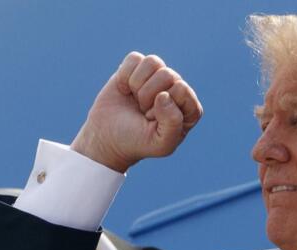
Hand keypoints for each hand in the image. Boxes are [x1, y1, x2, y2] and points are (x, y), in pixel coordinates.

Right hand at [71, 52, 202, 172]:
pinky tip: (125, 90)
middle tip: (142, 112)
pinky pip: (135, 58)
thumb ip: (173, 124)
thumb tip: (164, 95)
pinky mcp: (137, 68)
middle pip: (167, 74)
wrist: (107, 138)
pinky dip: (124, 76)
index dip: (163, 106)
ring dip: (137, 84)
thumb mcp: (161, 143)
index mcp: (189, 108)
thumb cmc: (137, 142)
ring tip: (135, 100)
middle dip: (148, 96)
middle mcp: (176, 89)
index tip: (153, 121)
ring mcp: (157, 77)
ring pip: (153, 62)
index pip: (182, 90)